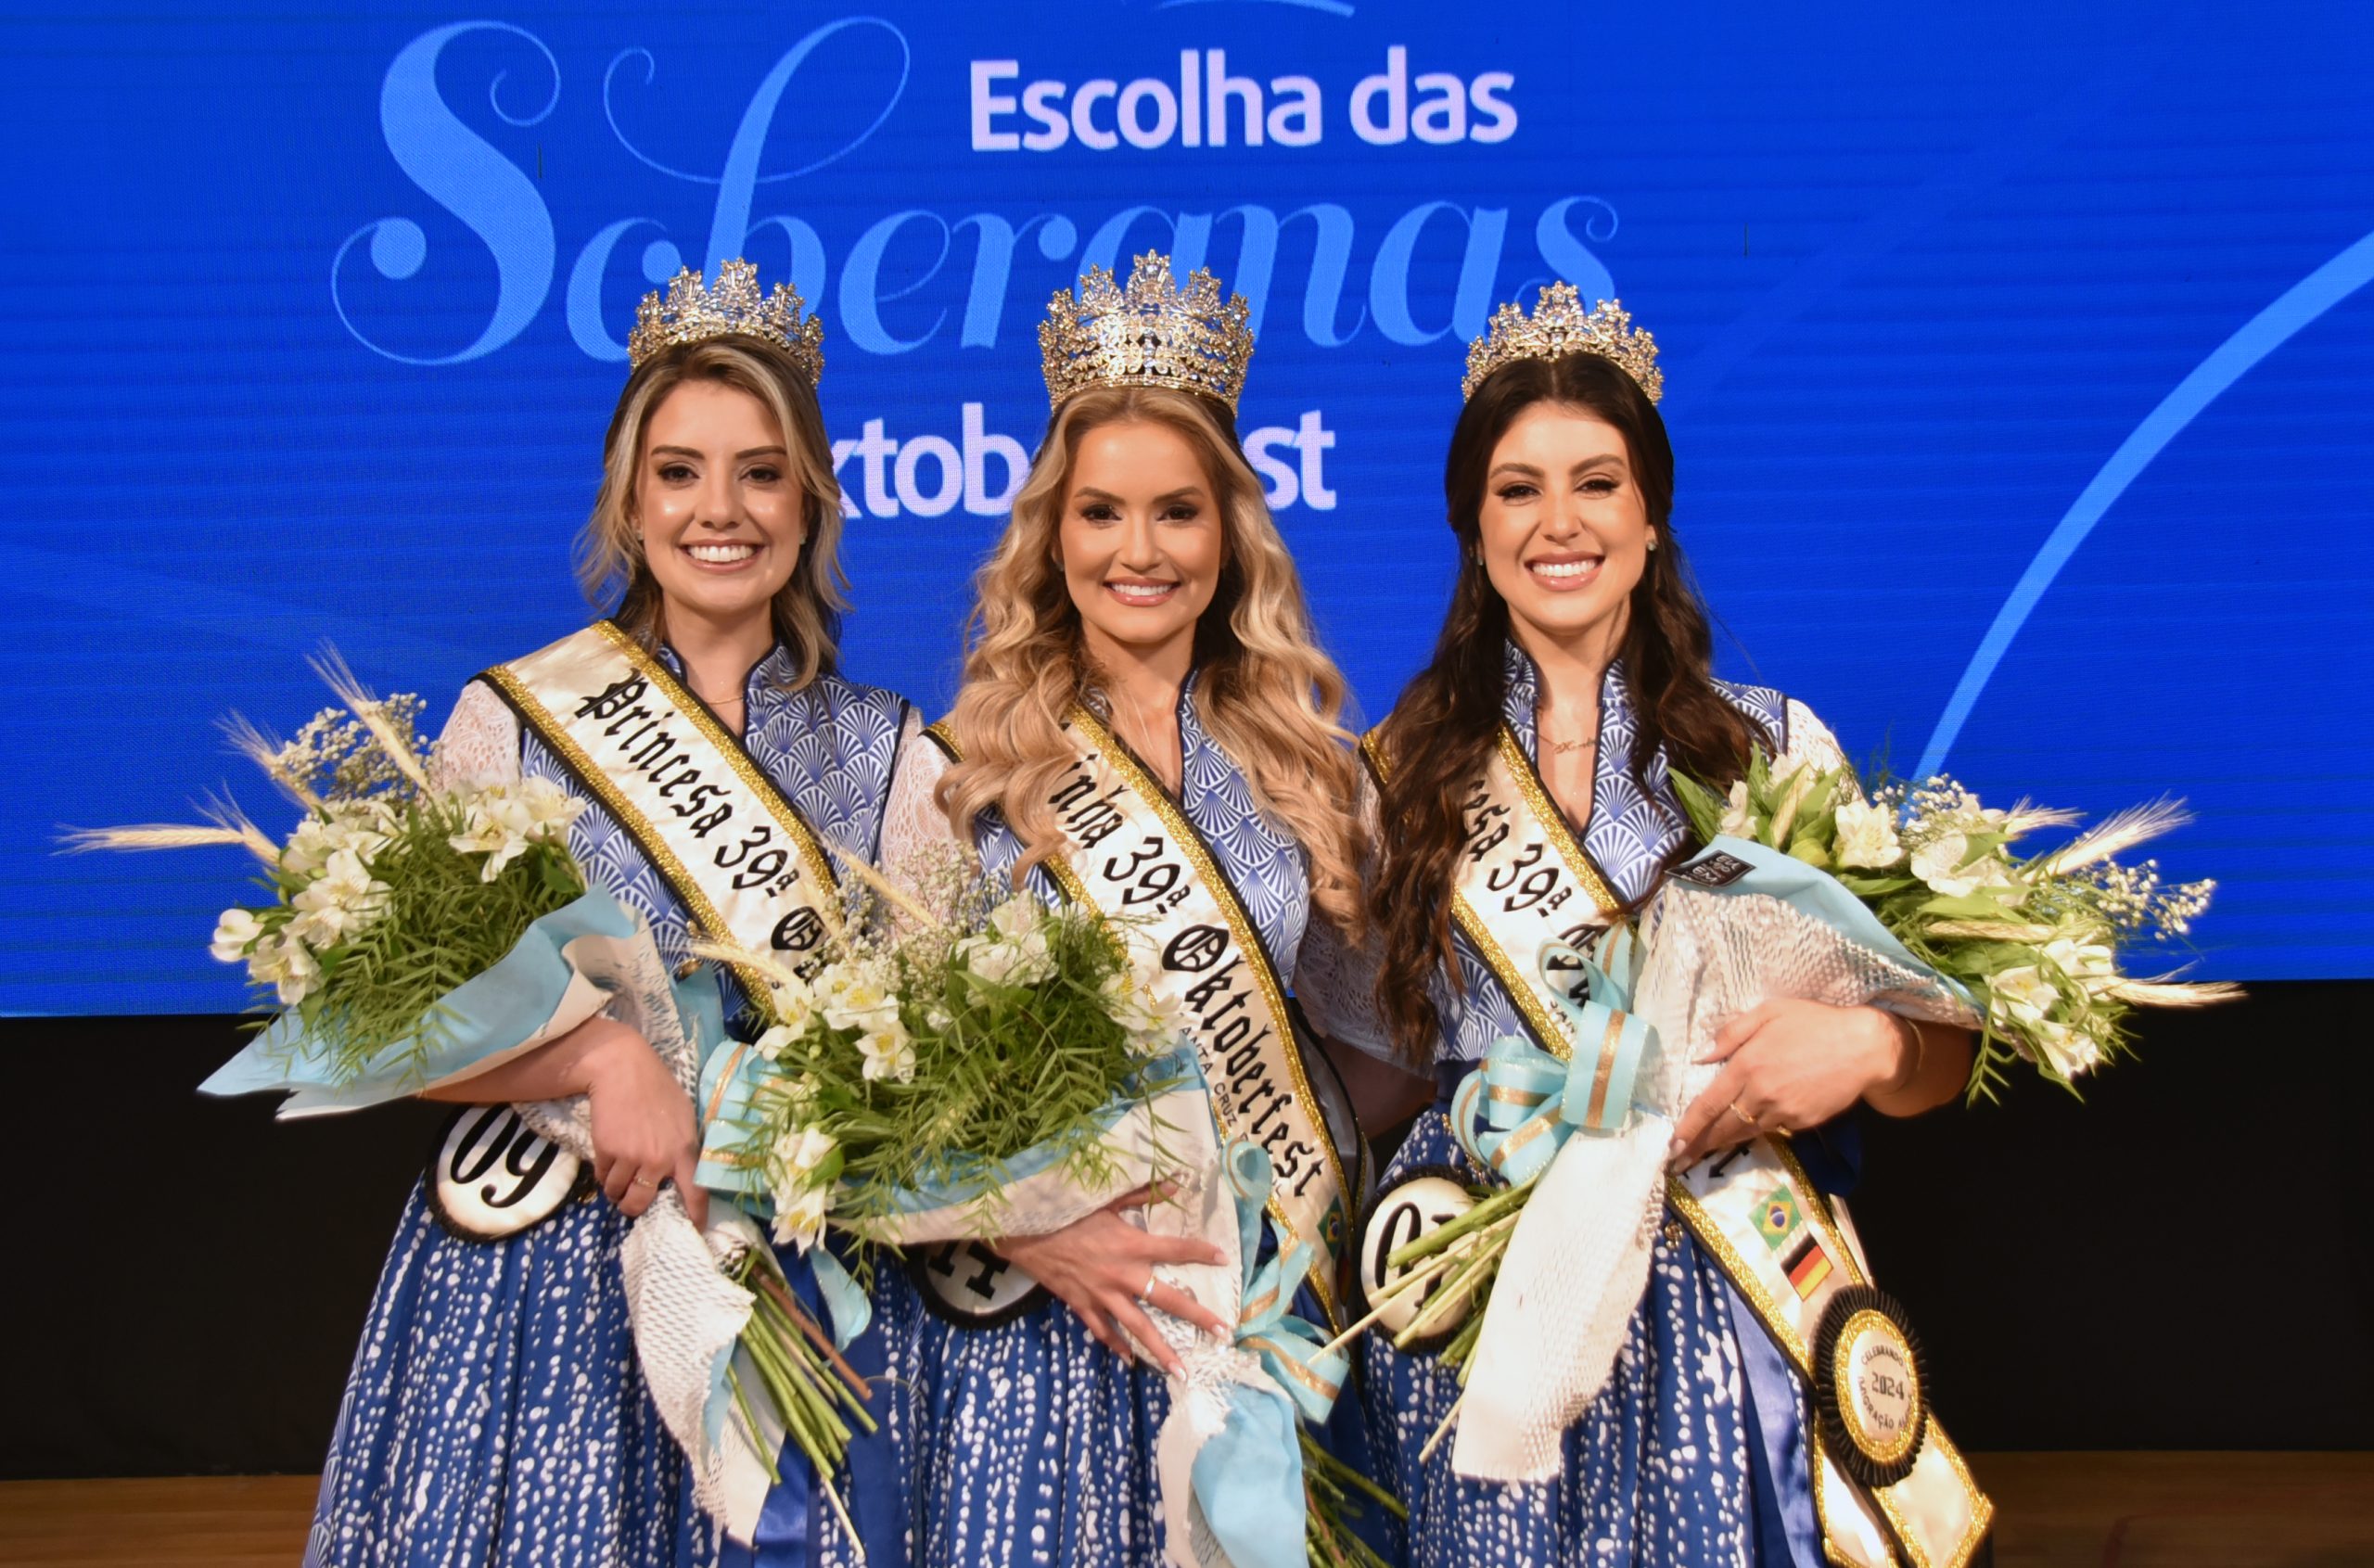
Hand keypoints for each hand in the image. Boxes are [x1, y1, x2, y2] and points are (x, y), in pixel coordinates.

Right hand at [582, 1024, 708, 1228]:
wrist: (623, 1070)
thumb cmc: (658, 1090)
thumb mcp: (684, 1118)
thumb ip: (684, 1146)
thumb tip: (683, 1174)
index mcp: (685, 1150)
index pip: (695, 1192)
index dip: (695, 1215)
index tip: (695, 1231)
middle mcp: (660, 1159)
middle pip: (641, 1203)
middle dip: (632, 1207)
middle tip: (630, 1203)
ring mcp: (632, 1157)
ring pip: (617, 1192)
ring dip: (614, 1190)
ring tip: (617, 1176)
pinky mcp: (607, 1151)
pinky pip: (602, 1177)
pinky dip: (603, 1173)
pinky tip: (608, 1158)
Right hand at [994, 1183, 1228, 1374]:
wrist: (1025, 1231)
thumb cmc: (1066, 1211)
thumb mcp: (1105, 1198)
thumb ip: (1142, 1193)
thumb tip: (1175, 1184)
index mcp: (1132, 1245)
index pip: (1176, 1250)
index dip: (1201, 1253)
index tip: (1225, 1259)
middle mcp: (1123, 1275)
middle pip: (1168, 1299)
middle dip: (1198, 1317)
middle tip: (1224, 1333)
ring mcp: (1102, 1295)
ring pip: (1139, 1329)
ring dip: (1162, 1351)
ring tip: (1182, 1372)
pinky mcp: (1082, 1306)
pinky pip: (1103, 1331)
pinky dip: (1116, 1346)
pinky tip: (1131, 1361)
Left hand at [1668, 1000, 1909, 1169]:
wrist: (1864, 1047)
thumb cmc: (1815, 1023)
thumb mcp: (1769, 1012)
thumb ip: (1732, 1033)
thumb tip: (1701, 1056)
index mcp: (1747, 1065)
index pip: (1707, 1104)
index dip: (1687, 1128)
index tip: (1670, 1146)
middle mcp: (1761, 1093)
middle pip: (1721, 1127)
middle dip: (1697, 1146)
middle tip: (1677, 1160)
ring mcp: (1782, 1112)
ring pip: (1743, 1133)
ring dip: (1720, 1145)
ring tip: (1700, 1154)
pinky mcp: (1801, 1123)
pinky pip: (1769, 1130)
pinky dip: (1751, 1134)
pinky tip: (1739, 1137)